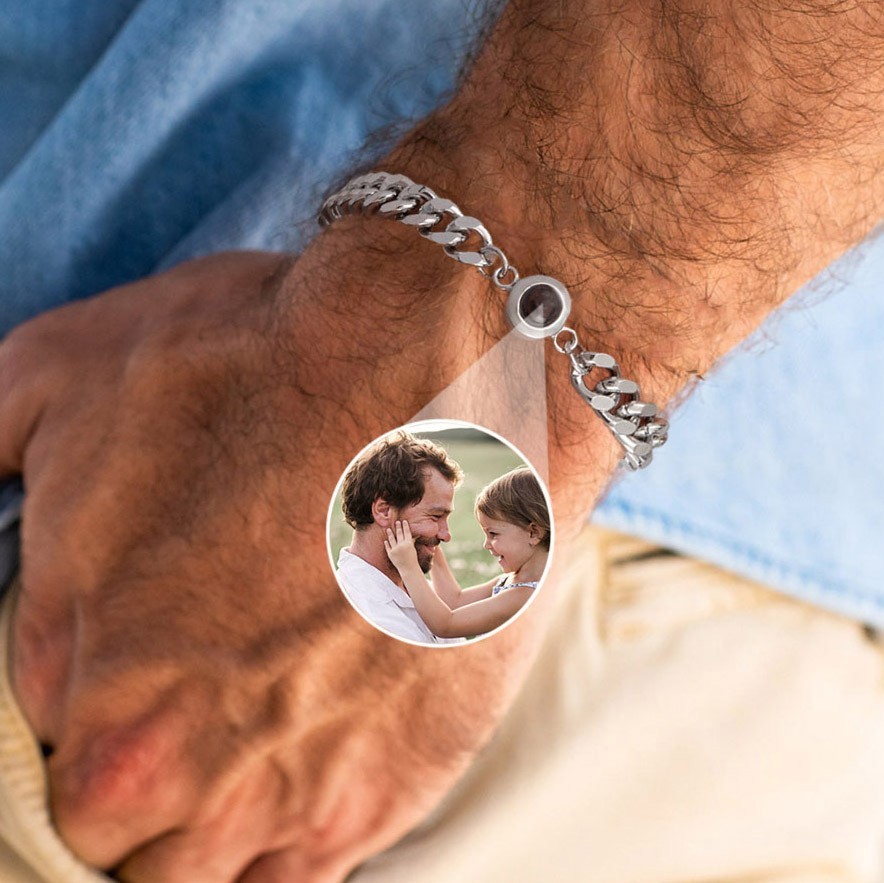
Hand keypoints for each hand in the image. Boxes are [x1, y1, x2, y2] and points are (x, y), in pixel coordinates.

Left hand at [0, 248, 547, 882]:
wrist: (445, 382)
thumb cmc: (264, 368)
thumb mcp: (66, 372)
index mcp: (83, 684)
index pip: (38, 761)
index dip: (80, 708)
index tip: (125, 667)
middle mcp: (177, 771)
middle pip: (115, 833)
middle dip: (133, 772)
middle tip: (189, 692)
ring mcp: (290, 796)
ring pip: (200, 868)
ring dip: (207, 813)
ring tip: (244, 726)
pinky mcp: (383, 796)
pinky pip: (293, 875)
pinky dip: (277, 843)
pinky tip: (290, 770)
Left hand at [383, 521, 418, 572]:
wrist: (408, 569)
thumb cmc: (412, 559)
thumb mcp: (413, 549)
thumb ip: (410, 541)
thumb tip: (412, 535)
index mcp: (409, 543)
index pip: (407, 532)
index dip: (405, 526)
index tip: (404, 521)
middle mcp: (401, 545)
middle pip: (399, 534)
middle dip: (398, 527)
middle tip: (397, 522)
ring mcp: (395, 549)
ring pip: (392, 539)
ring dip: (390, 533)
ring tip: (388, 529)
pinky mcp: (390, 554)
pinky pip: (388, 547)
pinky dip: (386, 543)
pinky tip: (385, 540)